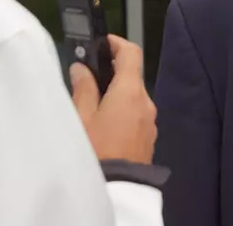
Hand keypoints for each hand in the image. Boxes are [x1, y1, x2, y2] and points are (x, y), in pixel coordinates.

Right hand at [71, 34, 157, 163]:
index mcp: (131, 91)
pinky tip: (105, 124)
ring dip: (116, 95)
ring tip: (92, 105)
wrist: (119, 189)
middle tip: (87, 78)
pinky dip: (123, 112)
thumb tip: (82, 68)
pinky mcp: (149, 137)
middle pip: (131, 77)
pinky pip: (136, 115)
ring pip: (133, 98)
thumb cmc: (97, 150)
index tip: (102, 43)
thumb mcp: (82, 118)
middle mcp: (146, 102)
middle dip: (111, 74)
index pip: (132, 53)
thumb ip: (83, 89)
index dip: (116, 43)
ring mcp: (151, 120)